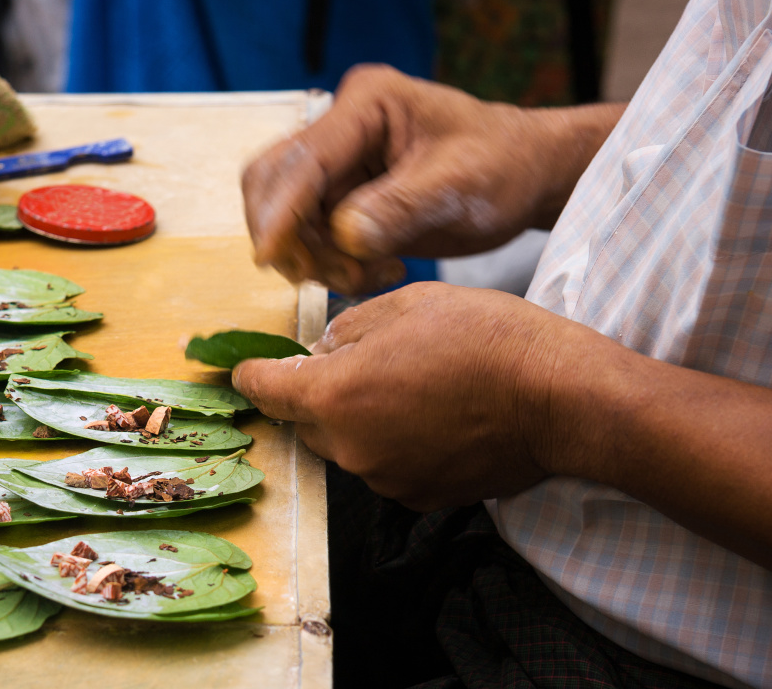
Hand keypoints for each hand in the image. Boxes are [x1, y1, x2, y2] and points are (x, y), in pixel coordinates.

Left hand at [232, 282, 603, 509]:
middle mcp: (351, 448)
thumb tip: (323, 351)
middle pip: (309, 422)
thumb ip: (347, 330)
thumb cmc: (485, 338)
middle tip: (364, 360)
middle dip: (321, 393)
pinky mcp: (420, 497)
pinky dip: (395, 443)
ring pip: (349, 445)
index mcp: (335, 396)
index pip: (267, 390)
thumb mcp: (405, 304)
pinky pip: (387, 465)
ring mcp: (385, 479)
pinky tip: (435, 415)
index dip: (251, 375)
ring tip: (414, 384)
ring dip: (361, 418)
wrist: (558, 397)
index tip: (243, 370)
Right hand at [242, 64, 622, 292]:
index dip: (281, 210)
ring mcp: (338, 166)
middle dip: (290, 237)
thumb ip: (401, 206)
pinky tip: (378, 271)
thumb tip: (344, 236)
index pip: (305, 158)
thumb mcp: (460, 184)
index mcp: (367, 104)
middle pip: (273, 183)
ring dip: (316, 259)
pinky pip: (309, 240)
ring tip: (375, 273)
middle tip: (337, 273)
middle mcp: (341, 130)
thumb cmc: (503, 165)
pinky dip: (331, 265)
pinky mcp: (340, 200)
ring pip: (288, 220)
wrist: (524, 177)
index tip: (270, 256)